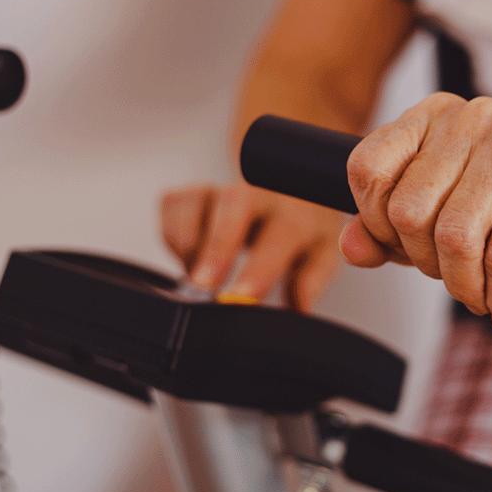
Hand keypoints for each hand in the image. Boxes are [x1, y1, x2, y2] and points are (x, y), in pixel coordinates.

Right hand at [160, 181, 344, 311]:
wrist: (289, 185)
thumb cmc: (302, 225)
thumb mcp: (319, 252)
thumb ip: (311, 279)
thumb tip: (299, 307)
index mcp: (295, 212)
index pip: (280, 236)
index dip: (259, 268)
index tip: (242, 294)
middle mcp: (259, 191)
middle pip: (234, 205)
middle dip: (215, 246)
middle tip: (202, 285)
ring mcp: (223, 185)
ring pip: (194, 201)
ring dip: (188, 244)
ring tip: (197, 275)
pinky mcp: (194, 187)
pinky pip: (172, 204)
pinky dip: (172, 235)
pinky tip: (190, 255)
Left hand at [339, 93, 491, 330]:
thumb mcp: (437, 225)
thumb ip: (385, 233)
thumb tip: (354, 247)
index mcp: (435, 116)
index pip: (368, 169)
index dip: (376, 224)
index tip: (405, 248)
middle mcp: (474, 118)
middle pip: (408, 210)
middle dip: (425, 264)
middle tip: (456, 278)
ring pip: (455, 237)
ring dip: (465, 287)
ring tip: (481, 296)